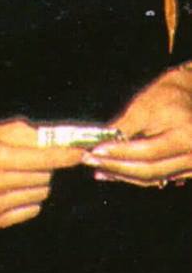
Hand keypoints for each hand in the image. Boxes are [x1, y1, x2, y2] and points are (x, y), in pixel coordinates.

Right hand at [0, 118, 82, 228]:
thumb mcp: (0, 132)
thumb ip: (31, 136)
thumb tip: (62, 143)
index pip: (40, 158)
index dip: (64, 156)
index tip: (81, 154)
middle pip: (43, 177)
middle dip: (46, 166)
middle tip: (35, 160)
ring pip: (40, 195)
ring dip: (38, 183)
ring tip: (20, 175)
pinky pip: (31, 210)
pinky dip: (29, 199)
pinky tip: (15, 190)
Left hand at [82, 64, 191, 187]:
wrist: (191, 94)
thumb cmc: (169, 94)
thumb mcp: (145, 105)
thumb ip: (124, 127)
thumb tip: (99, 143)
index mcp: (185, 137)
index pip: (147, 152)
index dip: (119, 153)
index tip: (94, 151)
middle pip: (149, 171)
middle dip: (116, 167)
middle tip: (90, 161)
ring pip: (152, 178)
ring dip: (123, 175)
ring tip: (98, 168)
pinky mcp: (187, 170)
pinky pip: (158, 177)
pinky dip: (135, 175)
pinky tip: (115, 171)